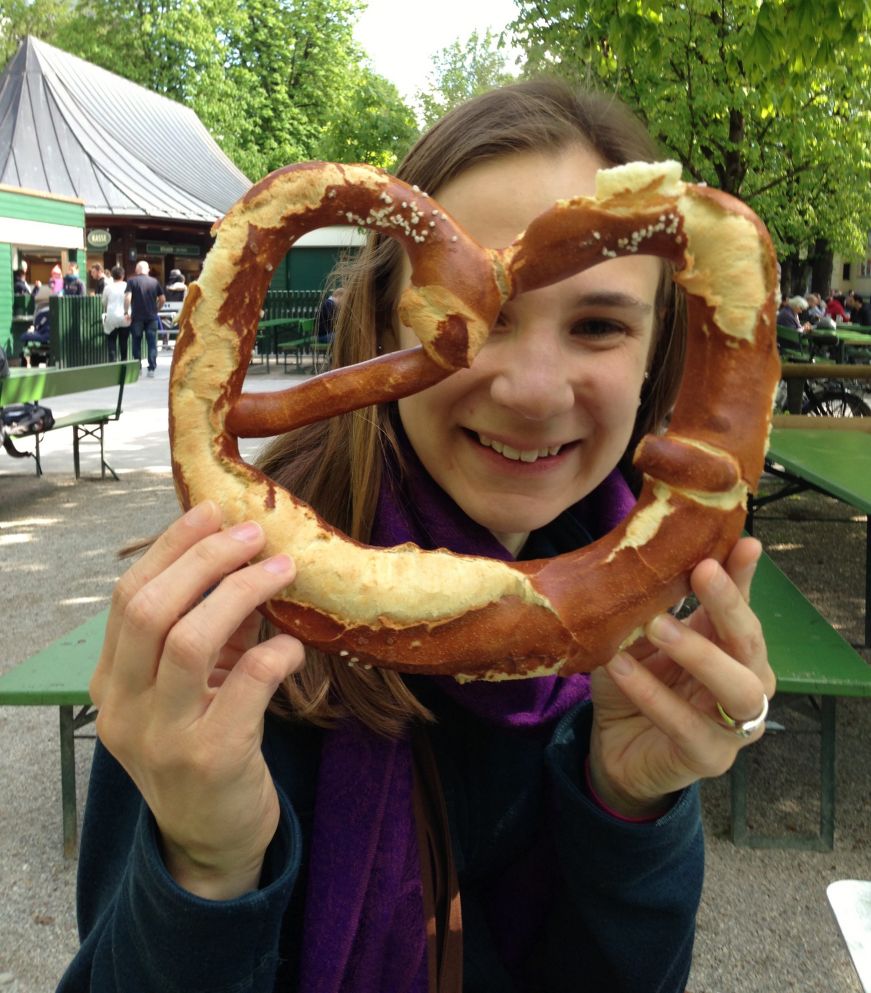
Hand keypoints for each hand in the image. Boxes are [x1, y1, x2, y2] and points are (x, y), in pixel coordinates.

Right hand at [90, 501, 304, 898]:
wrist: (210, 839)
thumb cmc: (202, 746)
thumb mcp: (191, 688)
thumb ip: (209, 631)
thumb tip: (249, 562)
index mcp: (110, 683)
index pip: (128, 597)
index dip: (172, 547)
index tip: (212, 513)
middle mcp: (124, 709)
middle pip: (151, 609)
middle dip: (205, 559)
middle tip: (253, 535)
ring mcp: (162, 737)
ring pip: (189, 640)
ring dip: (241, 592)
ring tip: (283, 569)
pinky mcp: (210, 760)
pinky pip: (246, 683)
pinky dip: (275, 652)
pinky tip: (294, 646)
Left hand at [588, 537, 774, 817]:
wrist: (615, 748)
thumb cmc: (636, 685)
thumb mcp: (641, 640)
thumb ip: (655, 607)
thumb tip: (647, 557)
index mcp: (732, 649)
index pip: (744, 606)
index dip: (745, 575)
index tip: (744, 542)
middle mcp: (747, 683)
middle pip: (751, 643)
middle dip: (729, 605)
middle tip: (702, 571)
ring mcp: (735, 726)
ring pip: (738, 688)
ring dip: (699, 652)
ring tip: (655, 625)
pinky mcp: (709, 758)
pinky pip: (686, 726)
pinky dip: (653, 695)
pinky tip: (621, 669)